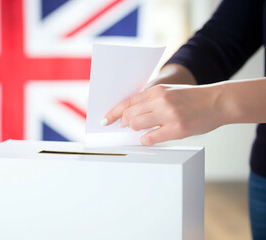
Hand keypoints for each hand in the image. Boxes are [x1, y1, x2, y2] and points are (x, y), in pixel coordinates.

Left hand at [103, 84, 224, 144]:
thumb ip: (151, 99)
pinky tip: (149, 138)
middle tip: (124, 127)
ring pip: (136, 125)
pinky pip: (150, 138)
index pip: (127, 102)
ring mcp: (168, 114)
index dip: (113, 112)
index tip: (105, 119)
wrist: (218, 101)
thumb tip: (131, 113)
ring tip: (139, 131)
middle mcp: (160, 100)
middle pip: (129, 114)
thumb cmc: (193, 98)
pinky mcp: (176, 128)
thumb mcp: (169, 92)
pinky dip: (146, 140)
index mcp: (157, 90)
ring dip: (133, 130)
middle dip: (122, 123)